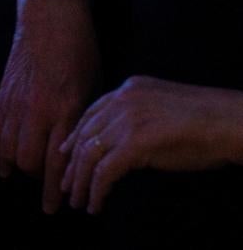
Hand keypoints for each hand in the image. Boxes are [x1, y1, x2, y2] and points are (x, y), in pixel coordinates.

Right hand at [0, 0, 99, 213]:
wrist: (49, 18)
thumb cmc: (80, 50)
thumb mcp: (94, 87)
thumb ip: (84, 121)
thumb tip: (83, 151)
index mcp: (66, 108)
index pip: (59, 161)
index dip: (57, 189)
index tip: (58, 206)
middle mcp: (38, 109)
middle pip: (31, 161)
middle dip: (41, 179)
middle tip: (52, 185)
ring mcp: (16, 102)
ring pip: (10, 149)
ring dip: (20, 167)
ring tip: (29, 174)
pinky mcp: (2, 94)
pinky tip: (5, 164)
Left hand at [60, 75, 242, 213]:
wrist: (229, 122)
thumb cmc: (206, 122)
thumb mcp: (162, 109)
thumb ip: (137, 118)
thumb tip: (120, 143)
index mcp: (128, 89)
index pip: (90, 114)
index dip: (75, 138)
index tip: (66, 155)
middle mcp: (122, 101)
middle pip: (84, 134)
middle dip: (71, 164)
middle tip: (66, 185)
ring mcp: (126, 120)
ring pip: (88, 155)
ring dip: (80, 182)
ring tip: (78, 201)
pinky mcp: (134, 143)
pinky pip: (104, 171)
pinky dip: (96, 190)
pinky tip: (96, 203)